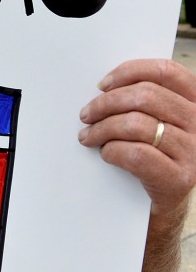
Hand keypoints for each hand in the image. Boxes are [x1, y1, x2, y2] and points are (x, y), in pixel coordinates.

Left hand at [78, 58, 195, 216]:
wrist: (168, 201)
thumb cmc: (158, 155)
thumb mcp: (160, 120)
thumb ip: (146, 101)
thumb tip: (105, 87)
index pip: (165, 71)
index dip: (129, 72)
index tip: (102, 85)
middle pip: (144, 96)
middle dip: (105, 103)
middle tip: (87, 114)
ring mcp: (193, 151)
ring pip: (135, 124)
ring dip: (102, 129)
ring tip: (88, 136)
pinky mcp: (179, 179)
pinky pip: (136, 154)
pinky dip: (112, 151)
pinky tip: (105, 152)